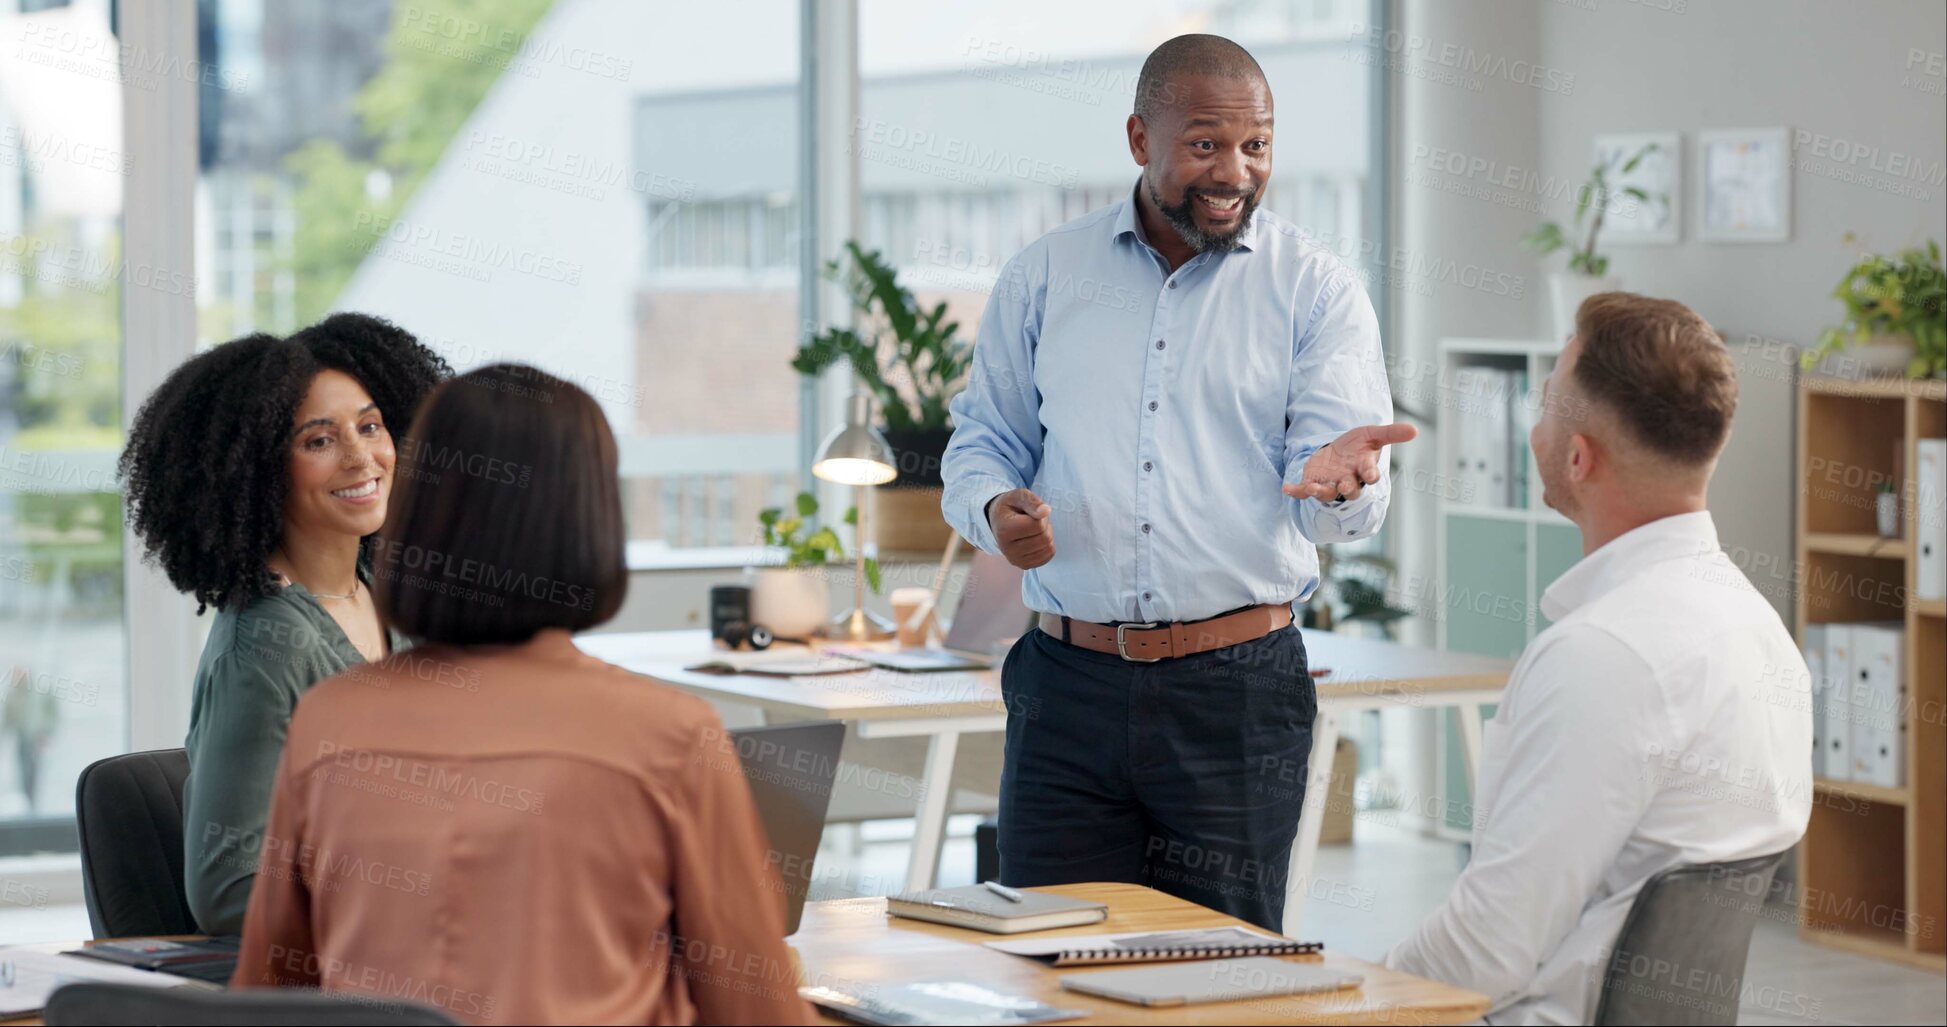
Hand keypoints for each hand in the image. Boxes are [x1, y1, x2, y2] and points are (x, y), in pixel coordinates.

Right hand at [987, 488, 1054, 568]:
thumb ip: (1032, 501)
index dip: (1040, 516)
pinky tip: (1035, 539)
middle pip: (1044, 538)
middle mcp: (1007, 549)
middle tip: (1033, 520)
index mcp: (1004, 530)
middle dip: (1044, 526)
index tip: (1029, 513)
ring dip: (1046, 535)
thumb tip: (1046, 511)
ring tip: (1033, 529)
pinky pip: (1048, 556)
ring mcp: (1015, 560)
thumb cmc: (1010, 507)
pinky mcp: (1023, 565)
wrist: (998, 521)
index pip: (1038, 526)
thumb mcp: (1018, 496)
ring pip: (1048, 548)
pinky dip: (1047, 546)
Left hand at [1283, 423, 1418, 503]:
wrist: (1337, 453)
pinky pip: (1304, 491)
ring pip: (1327, 494)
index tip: (1372, 475)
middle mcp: (1348, 480)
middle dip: (1348, 488)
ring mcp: (1330, 484)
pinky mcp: (1313, 483)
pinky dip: (1296, 492)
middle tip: (1346, 486)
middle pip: (1351, 490)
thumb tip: (1415, 430)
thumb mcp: (1373, 435)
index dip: (1371, 474)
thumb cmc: (1357, 446)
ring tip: (1313, 489)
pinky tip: (1287, 489)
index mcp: (1363, 469)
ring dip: (1321, 492)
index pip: (1370, 474)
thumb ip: (1392, 434)